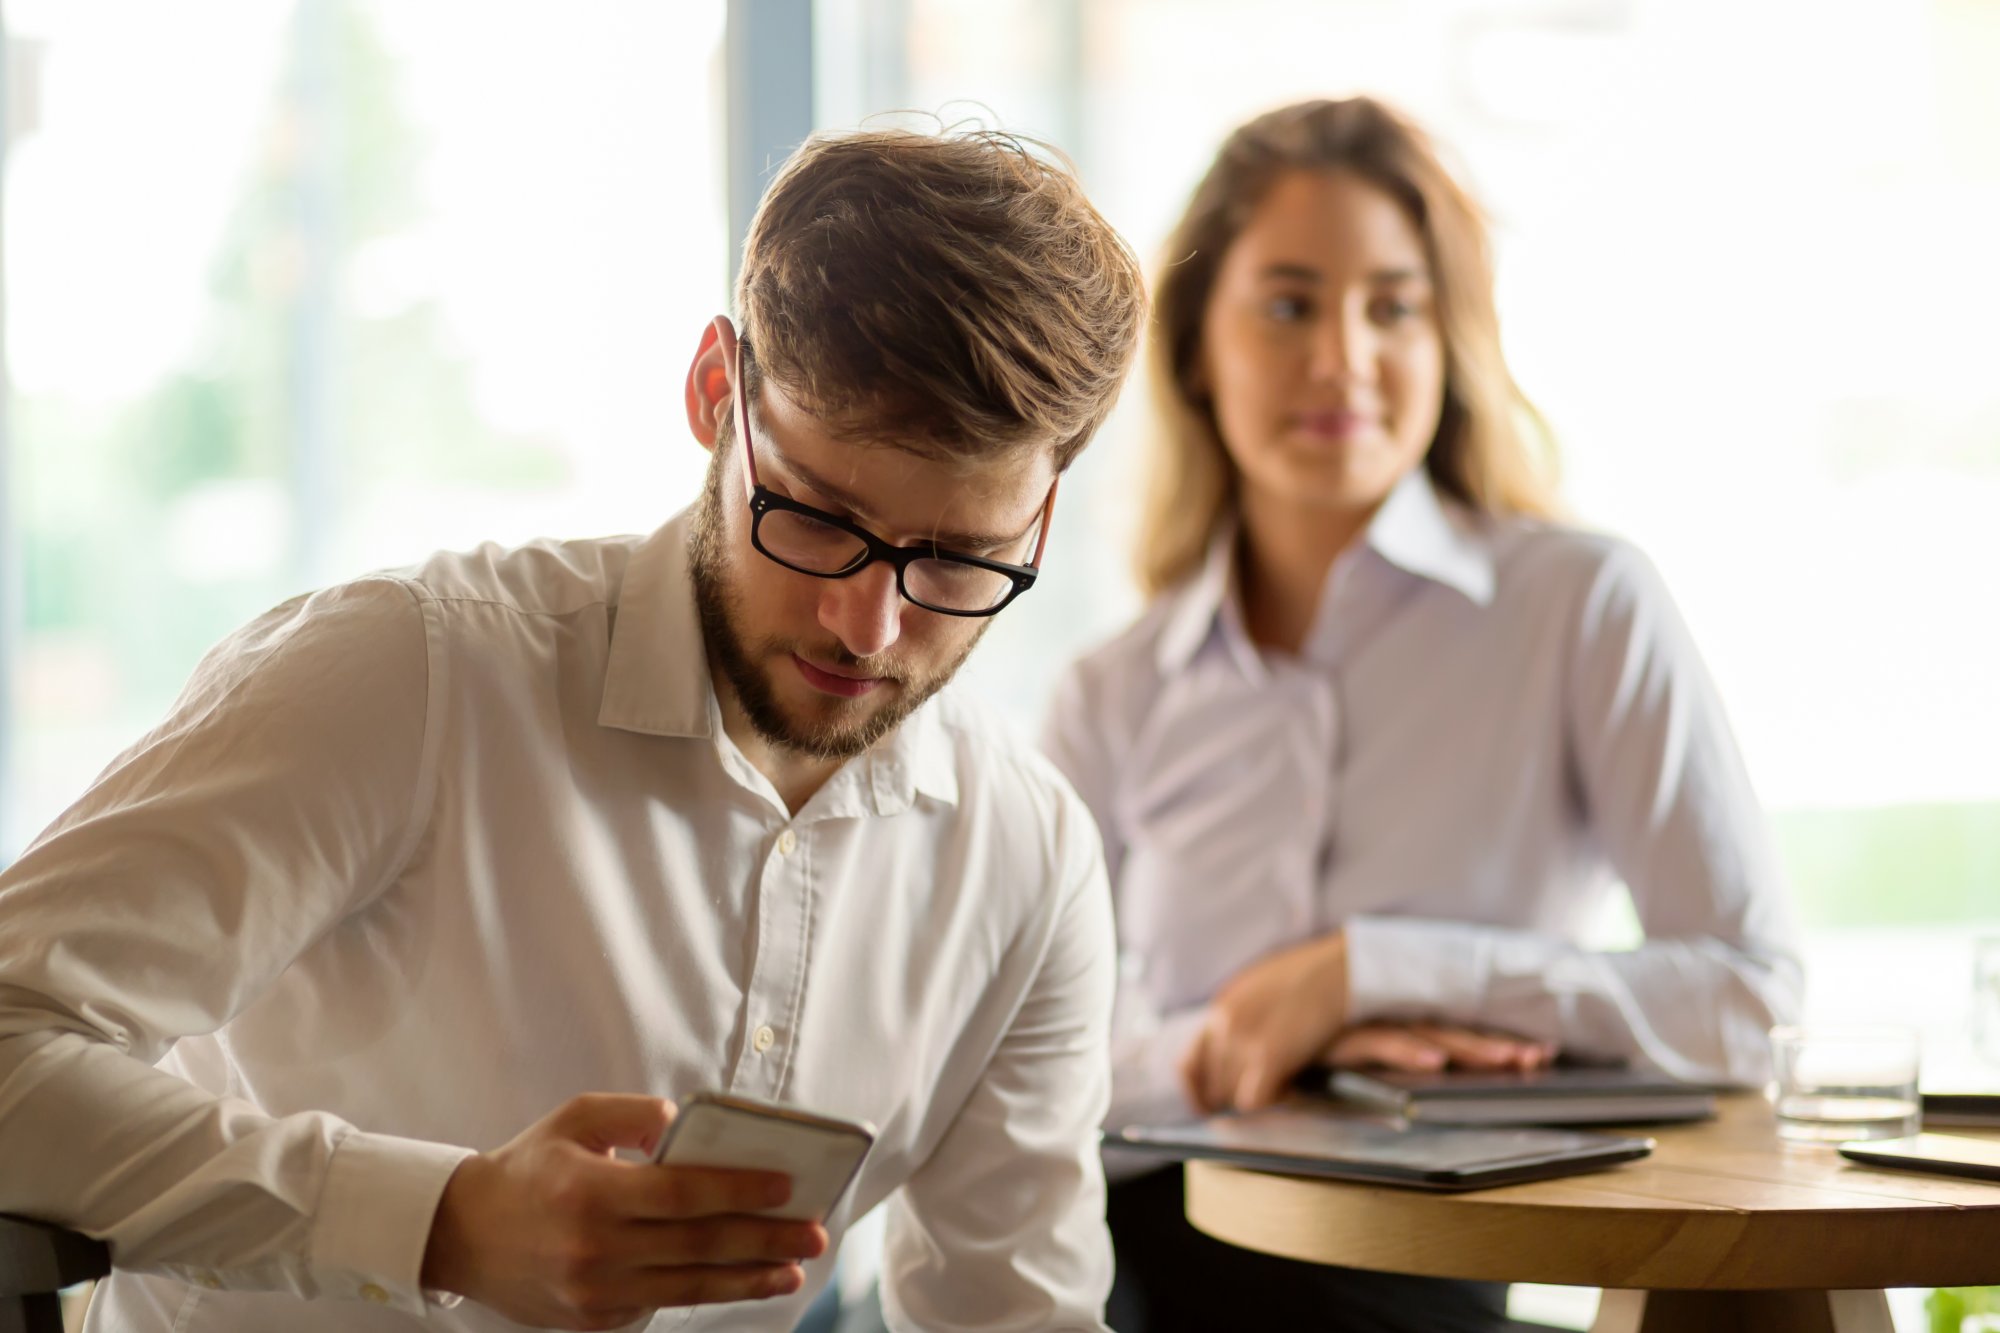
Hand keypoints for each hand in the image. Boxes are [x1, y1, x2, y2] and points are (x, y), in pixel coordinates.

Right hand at [421, 1094, 827, 1330]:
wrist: (462, 1236)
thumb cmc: (528, 1168)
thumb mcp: (574, 1119)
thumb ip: (631, 1113)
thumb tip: (684, 1124)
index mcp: (590, 1193)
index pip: (682, 1195)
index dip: (739, 1192)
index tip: (786, 1187)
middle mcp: (594, 1250)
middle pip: (699, 1246)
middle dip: (765, 1241)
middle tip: (814, 1234)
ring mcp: (595, 1293)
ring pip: (689, 1286)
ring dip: (748, 1279)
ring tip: (791, 1269)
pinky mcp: (595, 1321)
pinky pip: (662, 1304)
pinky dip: (705, 1293)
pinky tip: (741, 1280)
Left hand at [1179, 930, 1348, 1113]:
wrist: (1340, 968)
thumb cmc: (1309, 975)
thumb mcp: (1257, 988)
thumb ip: (1236, 1018)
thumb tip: (1229, 1050)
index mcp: (1219, 1008)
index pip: (1188, 1064)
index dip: (1198, 1090)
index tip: (1209, 1105)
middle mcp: (1224, 1024)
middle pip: (1212, 1084)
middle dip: (1232, 1094)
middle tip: (1261, 1090)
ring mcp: (1244, 1039)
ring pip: (1230, 1095)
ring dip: (1254, 1095)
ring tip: (1282, 1084)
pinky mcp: (1270, 1056)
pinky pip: (1253, 1100)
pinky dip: (1271, 1101)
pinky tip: (1291, 1087)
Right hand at [1324, 1021, 1557, 1072]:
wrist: (1249, 1033)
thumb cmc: (1302, 1050)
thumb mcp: (1351, 1065)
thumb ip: (1388, 1073)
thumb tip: (1434, 1088)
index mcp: (1395, 1028)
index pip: (1454, 1035)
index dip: (1494, 1044)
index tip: (1540, 1055)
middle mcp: (1385, 1022)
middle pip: (1452, 1033)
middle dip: (1497, 1045)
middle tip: (1541, 1057)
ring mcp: (1364, 1026)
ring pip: (1427, 1036)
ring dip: (1468, 1048)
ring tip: (1507, 1059)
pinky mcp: (1339, 1037)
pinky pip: (1380, 1043)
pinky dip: (1408, 1052)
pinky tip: (1435, 1063)